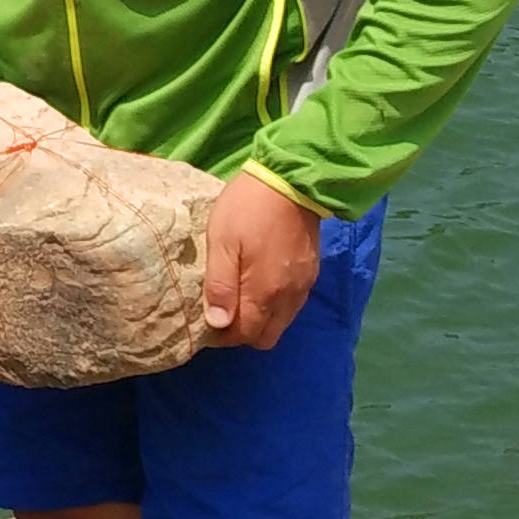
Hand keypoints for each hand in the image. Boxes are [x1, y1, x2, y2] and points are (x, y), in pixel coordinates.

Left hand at [201, 171, 323, 348]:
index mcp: (265, 293)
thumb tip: (218, 324)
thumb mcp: (222, 242)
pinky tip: (260, 286)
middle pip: (266, 337)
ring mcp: (303, 286)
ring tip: (239, 299)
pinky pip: (292, 306)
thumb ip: (220, 285)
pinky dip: (275, 307)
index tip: (207, 324)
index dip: (224, 336)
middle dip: (243, 333)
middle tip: (222, 313)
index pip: (245, 335)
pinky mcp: (311, 273)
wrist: (291, 181)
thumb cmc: (248, 209)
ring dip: (260, 320)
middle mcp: (288, 298)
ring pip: (281, 323)